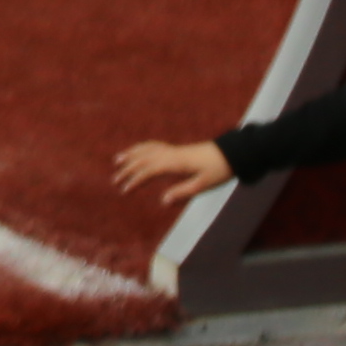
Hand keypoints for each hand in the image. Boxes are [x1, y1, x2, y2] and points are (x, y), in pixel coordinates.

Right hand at [111, 136, 235, 205]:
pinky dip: (142, 147)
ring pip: (146, 149)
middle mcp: (171, 154)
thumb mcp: (202, 185)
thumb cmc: (218, 171)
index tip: (124, 189)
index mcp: (175, 163)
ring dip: (131, 154)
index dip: (134, 179)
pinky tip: (138, 151)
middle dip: (127, 169)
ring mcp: (173, 149)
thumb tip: (162, 201)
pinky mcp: (177, 148)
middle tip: (115, 179)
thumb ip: (182, 192)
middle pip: (143, 159)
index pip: (148, 170)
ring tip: (118, 160)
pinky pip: (154, 145)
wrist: (230, 154)